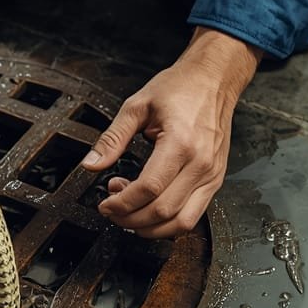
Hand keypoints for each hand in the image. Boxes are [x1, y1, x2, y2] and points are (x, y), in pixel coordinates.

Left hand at [81, 27, 261, 237]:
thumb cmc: (181, 88)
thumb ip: (112, 138)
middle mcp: (200, 163)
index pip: (149, 188)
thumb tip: (91, 164)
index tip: (105, 204)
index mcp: (180, 142)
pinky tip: (151, 210)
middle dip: (131, 218)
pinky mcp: (216, 180)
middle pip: (163, 211)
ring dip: (151, 227)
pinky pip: (194, 215)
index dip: (122, 203)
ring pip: (181, 222)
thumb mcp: (137, 106)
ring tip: (130, 212)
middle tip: (112, 209)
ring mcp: (212, 175)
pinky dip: (169, 223)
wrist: (214, 80)